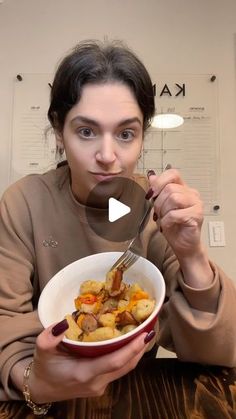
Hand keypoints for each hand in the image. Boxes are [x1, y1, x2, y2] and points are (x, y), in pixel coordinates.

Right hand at [28, 320, 153, 402]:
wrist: (42, 389)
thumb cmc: (44, 368)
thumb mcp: (41, 350)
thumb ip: (49, 337)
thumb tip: (62, 323)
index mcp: (84, 373)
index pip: (115, 362)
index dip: (133, 348)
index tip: (146, 334)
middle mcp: (97, 382)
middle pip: (126, 365)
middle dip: (141, 347)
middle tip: (151, 325)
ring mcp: (101, 385)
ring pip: (125, 368)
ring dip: (137, 351)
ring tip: (145, 330)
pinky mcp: (102, 384)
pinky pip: (120, 369)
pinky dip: (128, 355)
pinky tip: (130, 341)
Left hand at [147, 168, 203, 259]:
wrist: (183, 245)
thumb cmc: (174, 227)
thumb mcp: (161, 206)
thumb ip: (158, 191)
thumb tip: (152, 176)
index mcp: (183, 189)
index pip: (173, 174)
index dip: (159, 182)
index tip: (151, 194)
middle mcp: (192, 194)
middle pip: (170, 188)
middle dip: (159, 203)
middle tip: (159, 213)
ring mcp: (196, 204)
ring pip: (174, 198)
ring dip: (164, 211)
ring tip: (165, 219)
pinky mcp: (196, 216)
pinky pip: (175, 213)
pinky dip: (167, 221)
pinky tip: (169, 225)